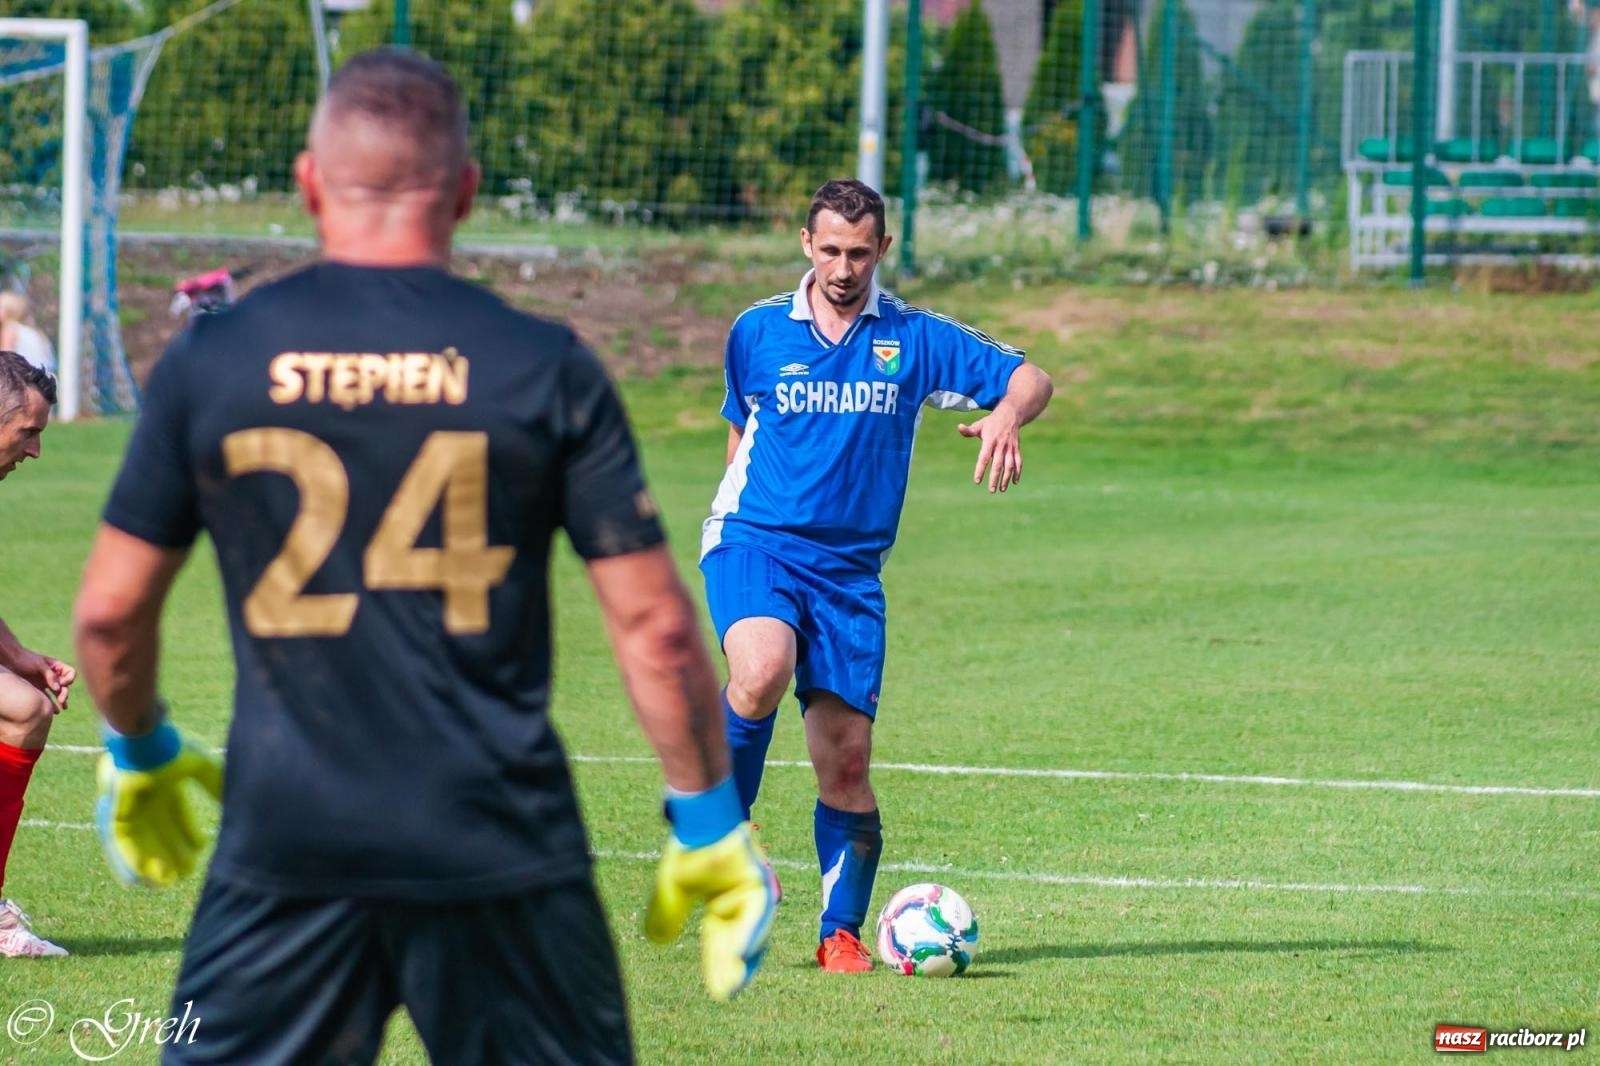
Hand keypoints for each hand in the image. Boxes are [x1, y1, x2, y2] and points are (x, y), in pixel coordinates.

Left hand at [13, 653, 73, 710]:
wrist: (10, 661)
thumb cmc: (25, 659)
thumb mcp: (39, 664)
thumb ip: (50, 676)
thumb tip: (58, 688)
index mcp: (56, 666)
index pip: (70, 673)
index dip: (68, 679)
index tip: (61, 683)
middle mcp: (53, 675)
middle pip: (65, 685)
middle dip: (65, 693)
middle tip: (61, 700)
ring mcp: (46, 683)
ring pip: (58, 693)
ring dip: (61, 700)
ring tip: (62, 708)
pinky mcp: (38, 689)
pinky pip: (47, 697)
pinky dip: (51, 704)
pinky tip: (54, 711)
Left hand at [97, 721, 222, 886]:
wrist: (146, 743)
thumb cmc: (175, 750)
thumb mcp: (205, 768)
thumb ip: (217, 785)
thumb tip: (233, 802)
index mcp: (167, 785)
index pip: (178, 814)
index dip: (189, 832)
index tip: (202, 848)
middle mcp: (148, 798)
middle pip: (161, 832)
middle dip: (174, 852)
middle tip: (186, 873)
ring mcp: (131, 806)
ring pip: (142, 840)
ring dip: (154, 861)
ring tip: (166, 882)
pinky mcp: (117, 813)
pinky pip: (123, 842)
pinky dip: (134, 859)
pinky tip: (144, 876)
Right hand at [645, 822, 776, 1001]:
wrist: (696, 819)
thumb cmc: (686, 848)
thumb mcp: (671, 890)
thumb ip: (666, 915)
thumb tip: (657, 941)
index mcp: (721, 904)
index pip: (721, 943)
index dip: (719, 967)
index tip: (720, 993)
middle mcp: (740, 901)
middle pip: (739, 942)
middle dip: (733, 968)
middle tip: (727, 992)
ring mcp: (753, 891)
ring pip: (751, 931)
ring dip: (743, 956)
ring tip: (734, 981)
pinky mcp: (759, 881)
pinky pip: (756, 913)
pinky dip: (749, 933)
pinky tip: (741, 953)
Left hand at [957, 407, 1023, 492]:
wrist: (1010, 415)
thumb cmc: (991, 422)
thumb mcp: (979, 425)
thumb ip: (969, 430)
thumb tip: (959, 427)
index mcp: (990, 441)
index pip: (984, 458)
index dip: (980, 469)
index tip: (977, 481)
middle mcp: (1001, 445)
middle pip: (998, 465)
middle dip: (995, 478)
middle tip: (991, 490)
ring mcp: (1010, 448)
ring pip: (1010, 465)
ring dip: (1006, 478)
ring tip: (1002, 489)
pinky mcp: (1017, 449)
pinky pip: (1019, 462)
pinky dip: (1018, 472)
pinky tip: (1014, 482)